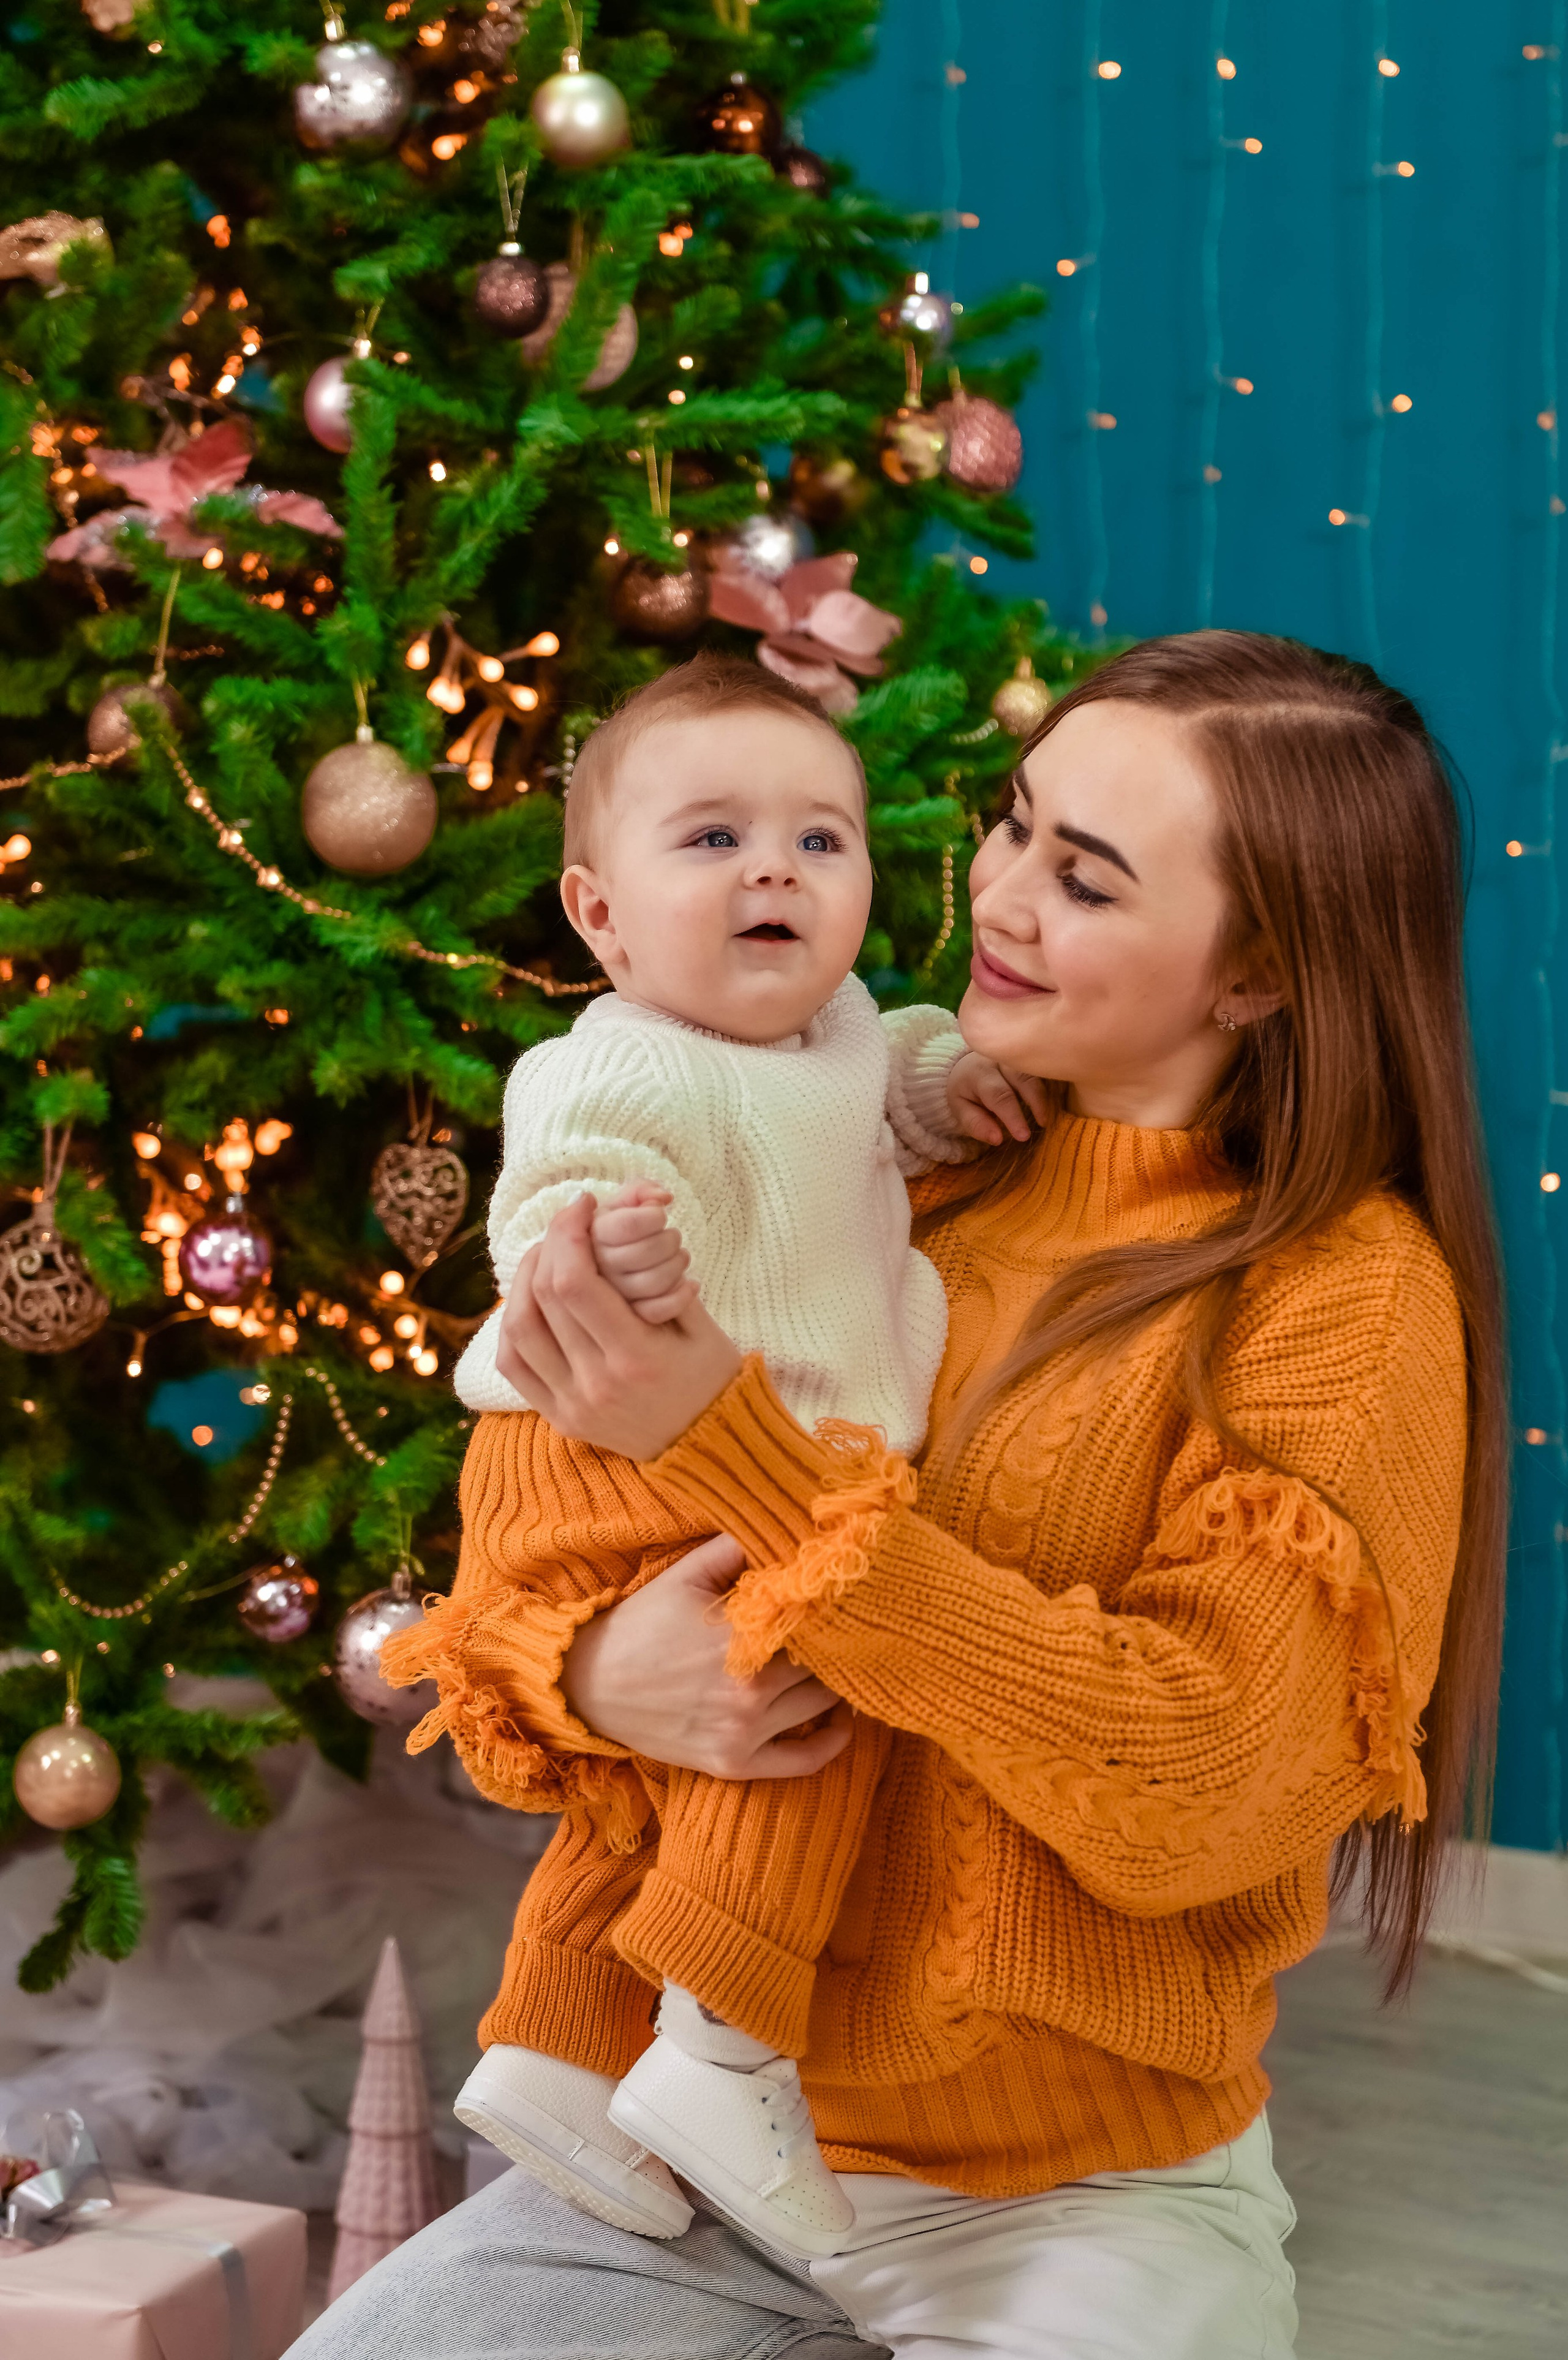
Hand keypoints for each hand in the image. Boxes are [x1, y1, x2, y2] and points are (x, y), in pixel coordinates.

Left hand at [495, 1192, 742, 1459]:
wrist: (710, 1448)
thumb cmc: (713, 1379)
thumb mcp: (702, 1326)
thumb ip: (661, 1278)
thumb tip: (621, 1227)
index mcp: (636, 1357)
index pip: (575, 1283)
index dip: (569, 1232)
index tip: (583, 1205)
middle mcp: (595, 1383)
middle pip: (543, 1297)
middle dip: (551, 1243)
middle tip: (569, 1221)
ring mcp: (571, 1404)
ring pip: (517, 1328)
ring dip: (523, 1279)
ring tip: (547, 1254)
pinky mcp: (559, 1417)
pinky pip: (514, 1364)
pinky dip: (513, 1323)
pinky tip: (531, 1298)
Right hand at [562, 1534, 852, 1777]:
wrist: (590, 1684)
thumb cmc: (642, 1623)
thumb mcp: (686, 1573)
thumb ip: (738, 1547)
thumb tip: (789, 1528)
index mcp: (741, 1639)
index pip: (816, 1621)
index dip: (833, 1607)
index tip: (841, 1594)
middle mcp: (749, 1693)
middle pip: (824, 1663)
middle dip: (835, 1642)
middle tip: (843, 1626)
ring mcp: (743, 1734)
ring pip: (821, 1705)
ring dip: (835, 1682)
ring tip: (838, 1659)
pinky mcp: (734, 1764)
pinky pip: (803, 1761)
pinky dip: (831, 1742)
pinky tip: (840, 1718)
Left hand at [946, 1050, 1048, 1146]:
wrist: (969, 1066)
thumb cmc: (966, 1092)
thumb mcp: (961, 1110)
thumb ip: (976, 1124)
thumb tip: (997, 1139)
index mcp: (979, 1072)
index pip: (999, 1094)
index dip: (1012, 1116)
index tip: (1023, 1136)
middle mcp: (1000, 1059)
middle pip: (1023, 1078)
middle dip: (1035, 1102)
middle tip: (1043, 1124)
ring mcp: (1017, 1057)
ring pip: (1036, 1072)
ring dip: (1044, 1097)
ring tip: (1046, 1119)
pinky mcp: (1029, 1059)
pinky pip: (1043, 1071)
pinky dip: (1049, 1089)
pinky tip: (1050, 1107)